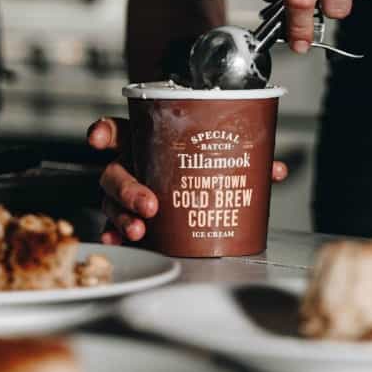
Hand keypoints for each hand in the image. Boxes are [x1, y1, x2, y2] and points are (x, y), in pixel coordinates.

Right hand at [86, 117, 287, 242]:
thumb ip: (243, 156)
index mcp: (146, 140)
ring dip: (122, 216)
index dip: (104, 132)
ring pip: (110, 202)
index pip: (119, 130)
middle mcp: (131, 164)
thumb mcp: (220, 151)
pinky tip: (118, 241)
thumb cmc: (202, 160)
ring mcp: (125, 191)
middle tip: (149, 206)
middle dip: (128, 190)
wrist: (197, 183)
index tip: (97, 139)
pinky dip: (114, 234)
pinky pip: (113, 225)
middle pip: (114, 174)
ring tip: (139, 230)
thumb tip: (273, 171)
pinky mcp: (128, 215)